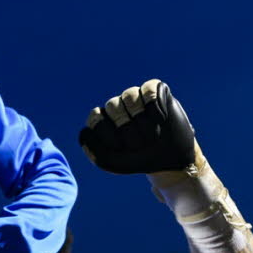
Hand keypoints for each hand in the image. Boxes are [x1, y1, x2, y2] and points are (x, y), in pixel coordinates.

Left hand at [79, 79, 196, 174]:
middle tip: (141, 144)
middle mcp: (119, 106)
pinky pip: (149, 90)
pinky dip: (155, 107)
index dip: (109, 135)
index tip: (121, 148)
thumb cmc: (138, 159)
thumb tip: (83, 132)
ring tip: (153, 134)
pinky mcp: (157, 91)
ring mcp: (137, 97)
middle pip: (113, 106)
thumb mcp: (112, 162)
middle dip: (128, 131)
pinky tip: (161, 119)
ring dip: (143, 121)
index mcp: (104, 120)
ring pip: (130, 96)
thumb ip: (93, 150)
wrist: (168, 161)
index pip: (96, 117)